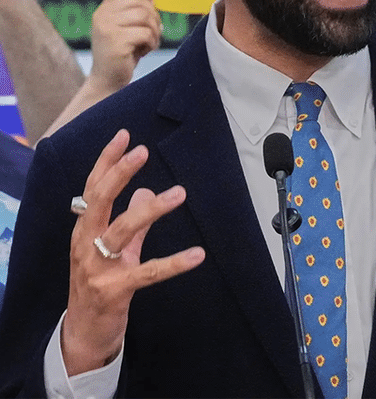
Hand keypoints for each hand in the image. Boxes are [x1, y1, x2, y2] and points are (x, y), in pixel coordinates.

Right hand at [61, 129, 204, 374]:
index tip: (124, 135)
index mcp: (84, 230)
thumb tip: (147, 190)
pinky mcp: (114, 291)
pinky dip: (173, 263)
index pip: (93, 188)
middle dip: (119, 174)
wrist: (84, 333)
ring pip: (121, 231)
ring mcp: (97, 268)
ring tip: (179, 193)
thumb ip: (131, 222)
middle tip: (142, 151)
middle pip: (99, 201)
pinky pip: (147, 272)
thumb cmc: (99, 286)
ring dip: (150, 210)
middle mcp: (85, 244)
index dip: (106, 161)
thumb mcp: (115, 250)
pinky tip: (197, 254)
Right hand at [89, 0, 161, 93]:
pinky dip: (151, 42)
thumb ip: (133, 10)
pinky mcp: (115, 41)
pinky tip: (144, 51)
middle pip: (141, 0)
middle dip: (154, 17)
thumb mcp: (124, 27)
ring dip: (154, 31)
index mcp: (104, 8)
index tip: (148, 11)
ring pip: (145, 15)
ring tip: (148, 42)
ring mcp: (107, 27)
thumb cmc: (123, 53)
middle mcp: (102, 15)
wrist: (107, 81)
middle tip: (151, 32)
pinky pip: (145, 33)